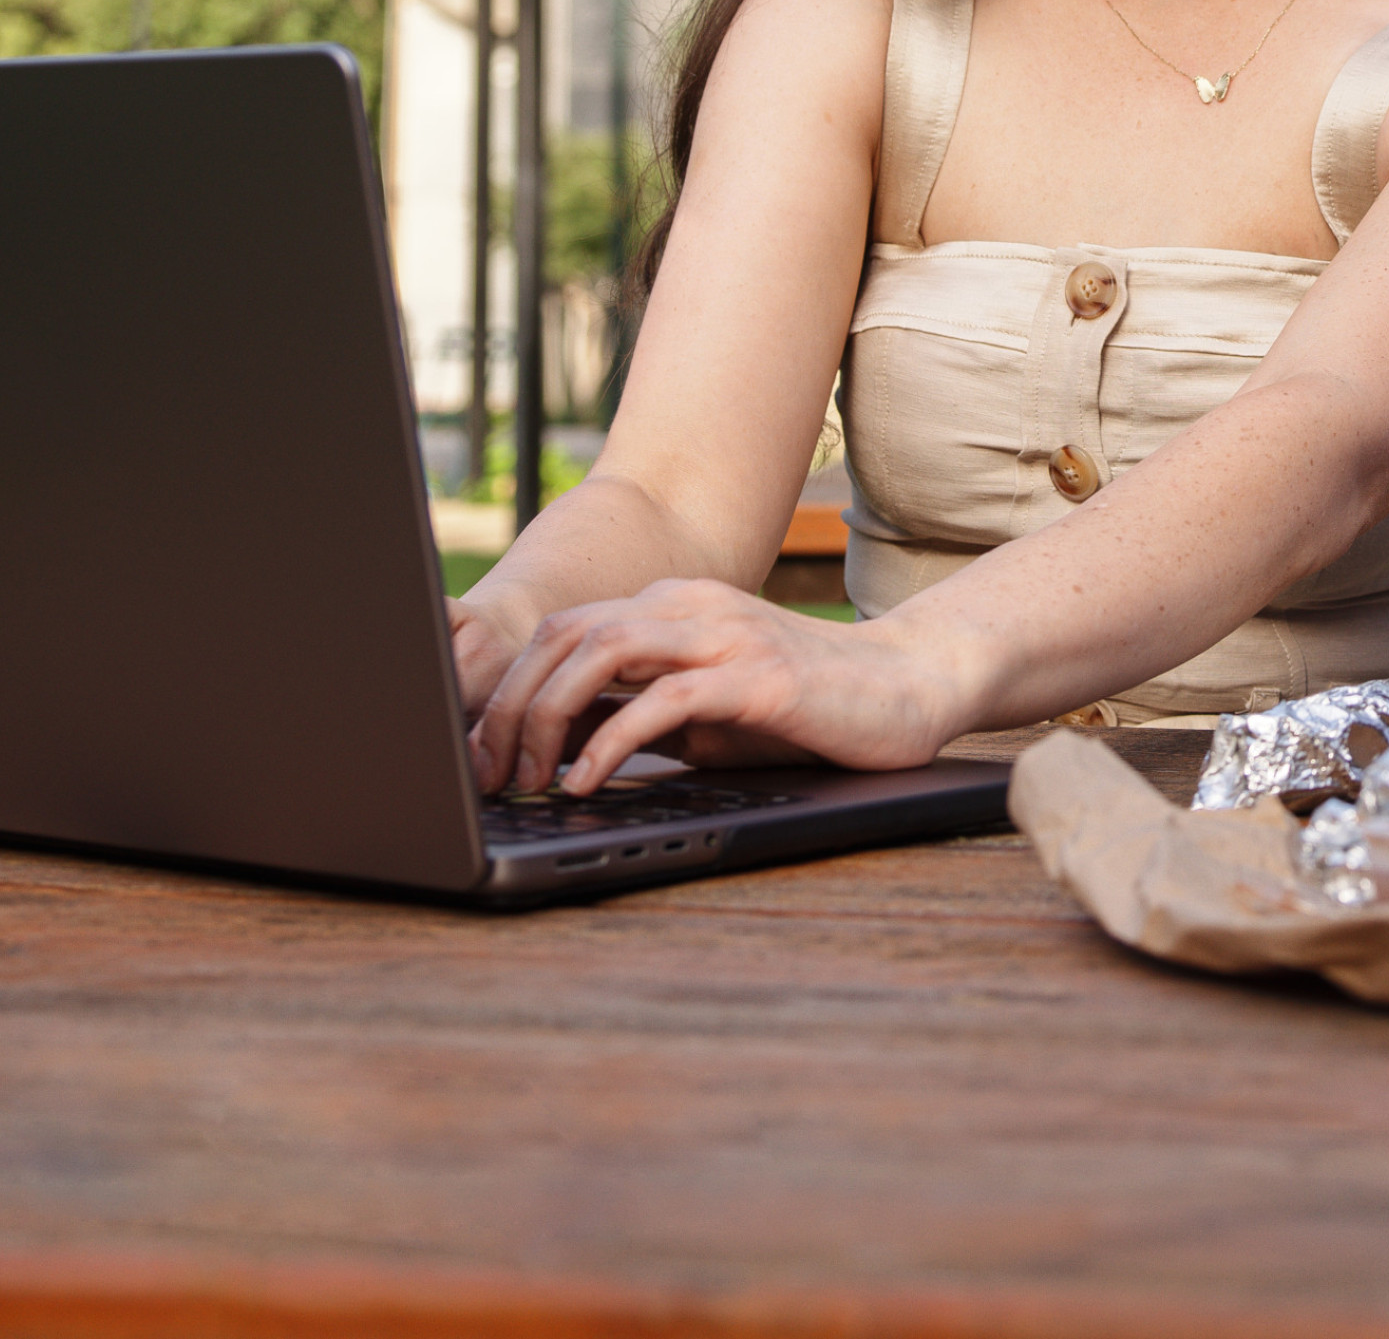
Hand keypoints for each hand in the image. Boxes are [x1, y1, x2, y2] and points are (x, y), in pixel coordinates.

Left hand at [462, 580, 969, 792]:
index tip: (482, 753)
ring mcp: (723, 634)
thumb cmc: (803, 709)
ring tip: (528, 778)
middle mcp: (689, 606)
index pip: (561, 632)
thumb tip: (555, 751)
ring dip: (547, 717)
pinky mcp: (756, 675)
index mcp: (671, 606)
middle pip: (564, 636)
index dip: (508, 689)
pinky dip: (610, 741)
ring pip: (600, 653)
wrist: (906, 689)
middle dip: (510, 707)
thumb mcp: (703, 714)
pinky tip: (588, 782)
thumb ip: (637, 715)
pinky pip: (661, 700)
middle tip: (488, 774)